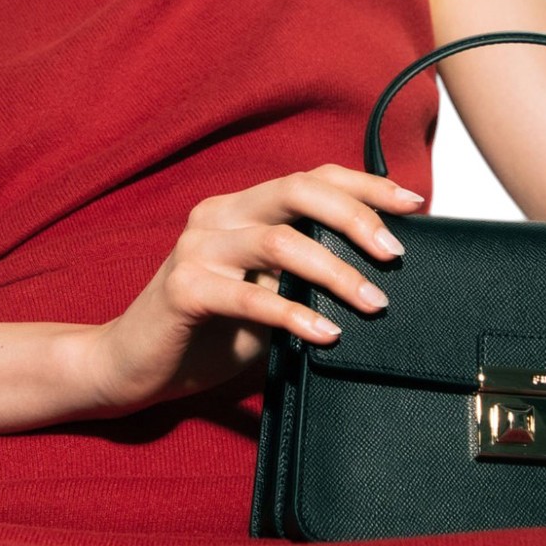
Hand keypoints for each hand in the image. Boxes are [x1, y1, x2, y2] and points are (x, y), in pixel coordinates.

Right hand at [81, 165, 425, 415]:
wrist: (132, 367)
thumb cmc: (206, 334)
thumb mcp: (268, 296)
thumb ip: (305, 278)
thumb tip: (377, 278)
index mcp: (242, 209)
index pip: (311, 178)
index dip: (365, 186)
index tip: (413, 204)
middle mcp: (218, 216)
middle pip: (298, 191)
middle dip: (355, 218)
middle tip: (393, 255)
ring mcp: (197, 248)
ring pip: (280, 241)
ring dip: (335, 272)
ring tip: (372, 303)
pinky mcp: (183, 288)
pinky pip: (249, 295)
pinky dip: (294, 314)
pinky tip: (324, 334)